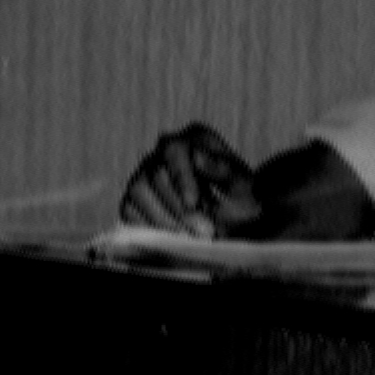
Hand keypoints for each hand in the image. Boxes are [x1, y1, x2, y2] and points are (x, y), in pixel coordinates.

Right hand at [123, 123, 262, 236]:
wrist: (236, 222)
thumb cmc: (244, 201)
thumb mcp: (245, 187)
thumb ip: (224, 170)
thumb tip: (197, 157)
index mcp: (196, 138)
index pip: (175, 151)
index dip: (181, 178)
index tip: (194, 203)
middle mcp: (166, 150)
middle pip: (156, 175)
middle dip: (178, 208)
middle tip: (202, 231)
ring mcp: (147, 173)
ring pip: (138, 191)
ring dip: (163, 219)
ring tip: (190, 236)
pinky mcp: (135, 198)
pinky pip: (129, 210)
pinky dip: (149, 226)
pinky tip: (173, 237)